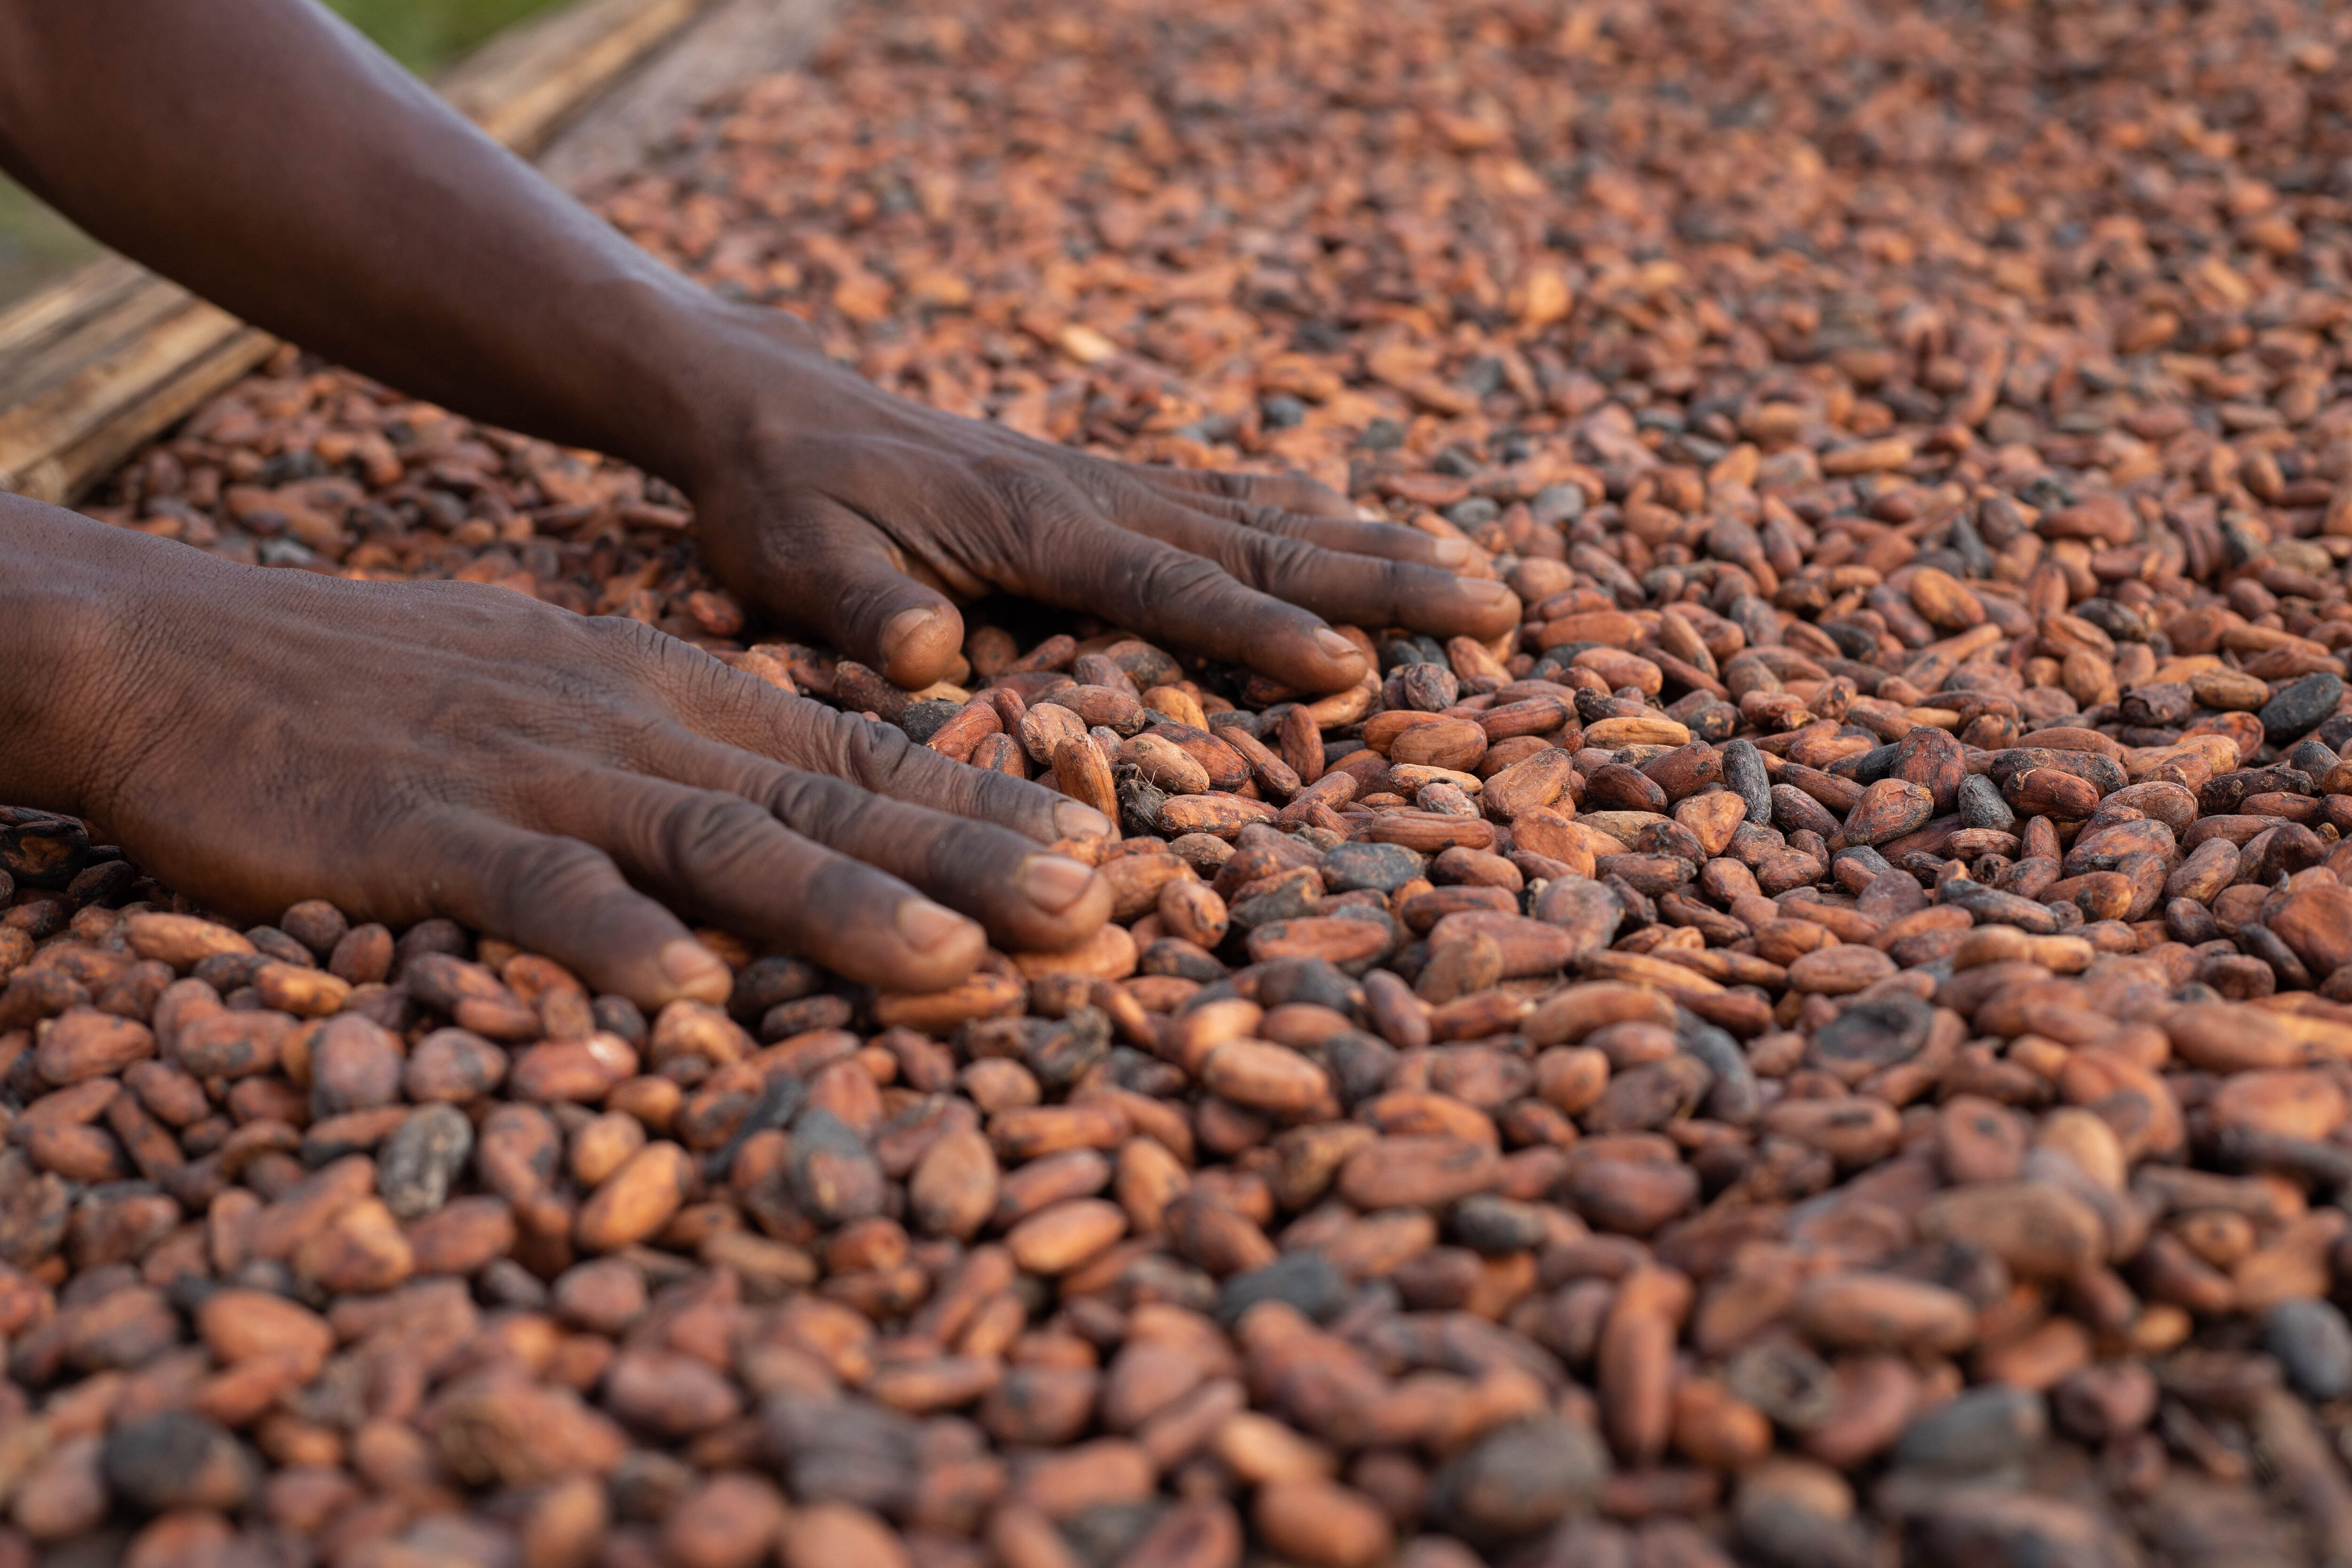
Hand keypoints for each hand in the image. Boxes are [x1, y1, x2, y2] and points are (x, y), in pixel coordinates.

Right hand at [7, 504, 1112, 1006]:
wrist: (192, 646)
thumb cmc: (402, 690)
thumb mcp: (575, 698)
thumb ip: (691, 759)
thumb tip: (819, 817)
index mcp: (675, 699)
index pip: (858, 751)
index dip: (983, 802)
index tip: (1101, 850)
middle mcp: (632, 728)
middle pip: (826, 798)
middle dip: (966, 858)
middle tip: (1090, 912)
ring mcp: (532, 776)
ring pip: (715, 842)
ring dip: (837, 904)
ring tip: (951, 961)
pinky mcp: (423, 831)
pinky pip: (532, 889)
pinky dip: (611, 938)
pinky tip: (686, 993)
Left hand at [679, 316, 1524, 691]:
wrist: (774, 409)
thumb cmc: (783, 499)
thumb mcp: (792, 559)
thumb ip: (856, 610)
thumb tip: (921, 663)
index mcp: (1033, 526)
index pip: (1168, 584)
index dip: (1259, 631)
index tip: (1356, 667)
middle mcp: (1095, 495)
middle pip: (1261, 541)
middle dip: (1383, 580)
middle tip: (1498, 611)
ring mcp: (1111, 483)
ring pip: (1266, 515)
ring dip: (1374, 548)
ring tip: (1478, 577)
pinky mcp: (1107, 487)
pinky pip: (1232, 500)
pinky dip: (1311, 520)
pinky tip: (1367, 538)